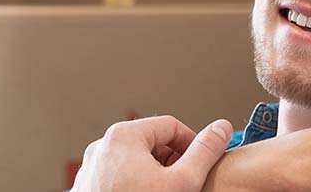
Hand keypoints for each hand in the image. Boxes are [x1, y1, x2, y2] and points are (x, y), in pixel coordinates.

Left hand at [71, 115, 233, 191]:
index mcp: (123, 135)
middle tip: (185, 183)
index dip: (193, 144)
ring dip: (155, 174)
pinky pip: (118, 175)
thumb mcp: (182, 182)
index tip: (203, 164)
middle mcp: (103, 146)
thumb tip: (221, 128)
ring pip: (134, 161)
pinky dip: (135, 184)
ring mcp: (93, 166)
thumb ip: (205, 152)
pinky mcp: (89, 185)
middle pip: (151, 143)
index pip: (171, 126)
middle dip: (173, 161)